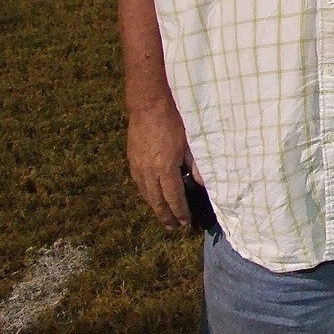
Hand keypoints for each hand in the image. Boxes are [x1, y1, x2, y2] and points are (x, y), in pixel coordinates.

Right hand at [126, 97, 195, 229]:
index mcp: (166, 168)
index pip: (174, 197)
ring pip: (145, 194)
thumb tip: (202, 182)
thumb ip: (197, 163)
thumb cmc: (174, 121)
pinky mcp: (131, 160)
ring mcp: (138, 166)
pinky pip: (139, 183)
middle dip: (166, 216)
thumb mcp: (191, 141)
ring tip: (163, 216)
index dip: (180, 212)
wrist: (149, 105)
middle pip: (157, 201)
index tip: (185, 222)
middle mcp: (149, 172)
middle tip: (173, 228)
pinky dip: (146, 194)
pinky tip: (151, 196)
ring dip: (155, 207)